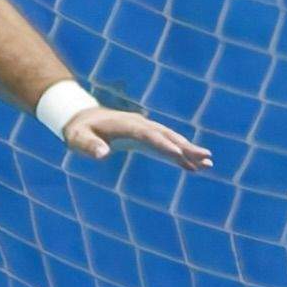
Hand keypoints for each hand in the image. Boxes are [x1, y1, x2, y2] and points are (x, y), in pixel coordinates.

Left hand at [67, 108, 212, 170]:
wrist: (83, 118)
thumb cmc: (79, 130)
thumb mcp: (78, 138)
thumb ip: (89, 145)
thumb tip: (103, 154)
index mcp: (126, 124)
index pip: (148, 134)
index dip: (162, 144)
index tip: (177, 154)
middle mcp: (140, 125)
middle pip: (166, 136)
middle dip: (186, 147)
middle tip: (206, 158)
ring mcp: (144, 130)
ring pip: (170, 140)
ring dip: (188, 151)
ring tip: (208, 163)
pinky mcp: (145, 138)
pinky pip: (165, 146)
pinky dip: (179, 156)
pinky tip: (194, 167)